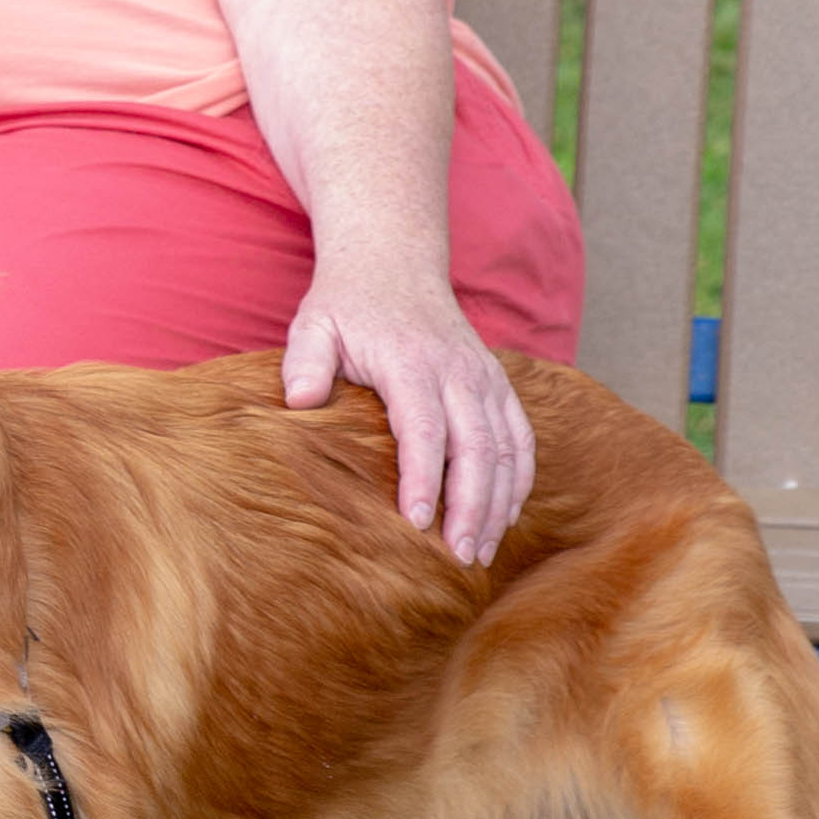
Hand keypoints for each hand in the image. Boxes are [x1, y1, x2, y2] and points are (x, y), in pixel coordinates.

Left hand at [281, 242, 535, 564]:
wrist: (395, 261)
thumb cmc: (348, 304)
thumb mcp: (314, 324)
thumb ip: (304, 361)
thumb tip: (298, 401)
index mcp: (410, 361)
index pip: (423, 427)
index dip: (424, 478)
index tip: (417, 523)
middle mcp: (457, 370)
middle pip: (476, 446)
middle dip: (471, 506)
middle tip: (460, 557)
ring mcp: (484, 377)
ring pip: (505, 448)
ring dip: (498, 503)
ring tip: (482, 553)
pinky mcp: (498, 385)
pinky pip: (520, 438)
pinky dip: (517, 480)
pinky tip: (505, 518)